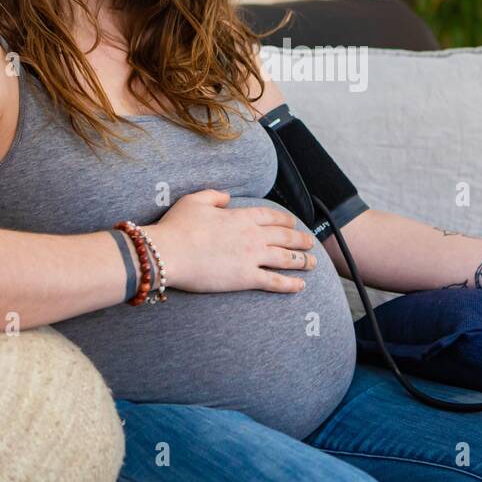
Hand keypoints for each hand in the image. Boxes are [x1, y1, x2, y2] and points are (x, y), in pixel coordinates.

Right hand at [146, 189, 317, 294]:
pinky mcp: (246, 278)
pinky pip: (274, 281)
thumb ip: (213, 196)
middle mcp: (252, 235)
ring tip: (313, 263)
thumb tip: (227, 197)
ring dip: (302, 260)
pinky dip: (290, 284)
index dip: (285, 220)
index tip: (293, 223)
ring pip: (286, 258)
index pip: (271, 216)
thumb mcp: (194, 201)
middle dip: (300, 239)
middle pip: (284, 236)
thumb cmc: (177, 227)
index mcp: (240, 216)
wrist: (168, 252)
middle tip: (311, 243)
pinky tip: (300, 286)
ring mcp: (251, 257)